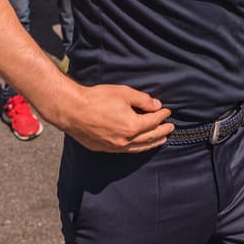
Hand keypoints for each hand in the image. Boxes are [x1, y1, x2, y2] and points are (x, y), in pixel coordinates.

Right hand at [55, 84, 173, 152]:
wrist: (72, 110)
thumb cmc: (96, 99)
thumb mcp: (124, 93)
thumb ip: (143, 100)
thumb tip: (157, 105)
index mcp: (132, 126)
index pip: (153, 121)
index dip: (162, 116)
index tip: (168, 111)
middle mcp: (125, 140)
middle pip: (150, 137)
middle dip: (162, 131)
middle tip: (171, 128)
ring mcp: (114, 146)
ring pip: (139, 147)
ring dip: (152, 143)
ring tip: (161, 140)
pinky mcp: (104, 148)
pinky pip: (126, 150)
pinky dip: (137, 147)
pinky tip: (140, 145)